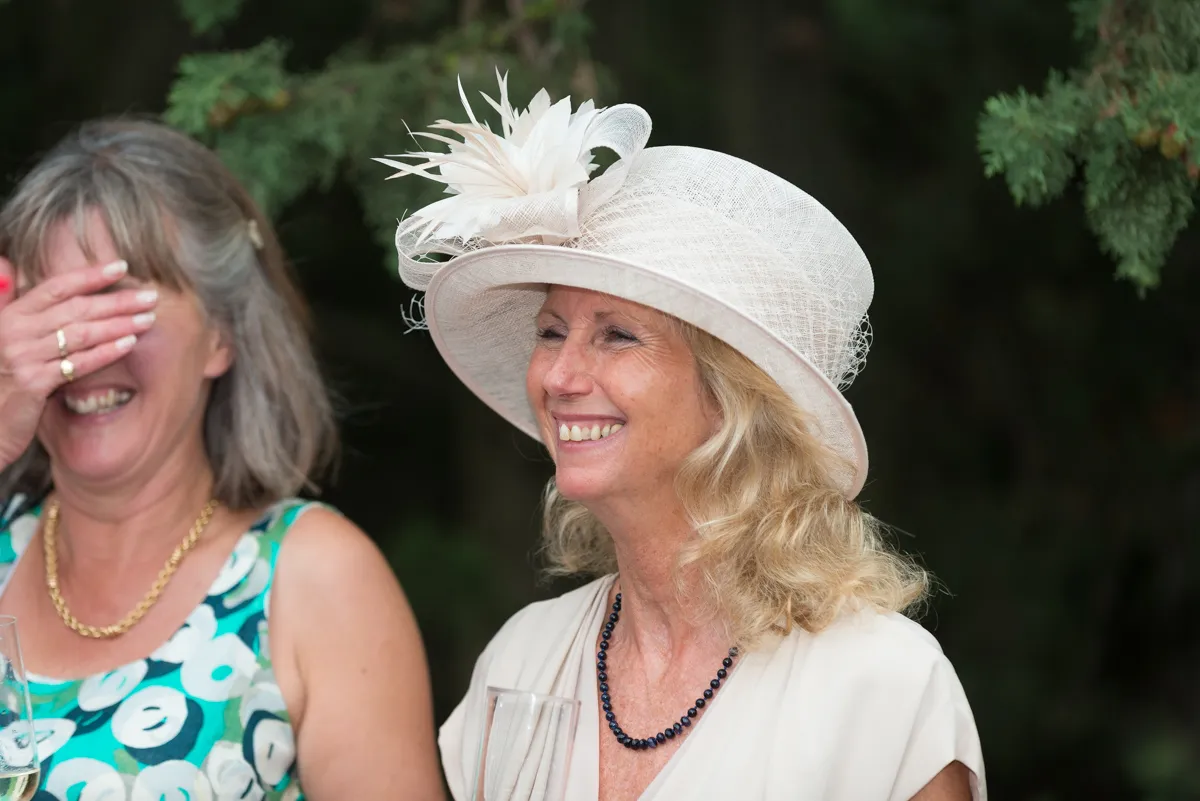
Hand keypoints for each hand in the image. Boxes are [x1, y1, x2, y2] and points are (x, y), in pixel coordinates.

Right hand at [0, 257, 157, 466]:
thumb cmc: (3, 377)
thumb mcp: (2, 335)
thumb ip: (5, 300)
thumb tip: (6, 263)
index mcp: (11, 315)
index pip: (57, 287)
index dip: (90, 275)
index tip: (122, 266)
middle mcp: (14, 332)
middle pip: (76, 309)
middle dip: (117, 300)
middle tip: (151, 296)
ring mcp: (23, 357)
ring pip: (81, 334)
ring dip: (119, 324)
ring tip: (148, 319)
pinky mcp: (33, 384)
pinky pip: (78, 363)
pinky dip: (106, 352)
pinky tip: (130, 344)